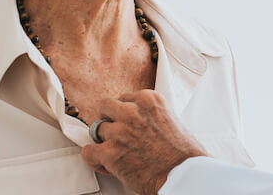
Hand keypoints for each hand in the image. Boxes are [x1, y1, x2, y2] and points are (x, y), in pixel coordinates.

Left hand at [81, 90, 207, 194]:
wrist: (184, 173)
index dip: (123, 113)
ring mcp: (120, 131)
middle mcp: (132, 111)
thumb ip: (151, 114)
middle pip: (105, 107)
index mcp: (149, 99)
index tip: (126, 123)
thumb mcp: (171, 119)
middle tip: (115, 133)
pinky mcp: (110, 152)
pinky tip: (107, 165)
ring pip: (96, 130)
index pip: (124, 98)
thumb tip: (140, 119)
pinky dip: (94, 159)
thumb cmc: (182, 151)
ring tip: (114, 153)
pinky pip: (88, 151)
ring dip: (103, 142)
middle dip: (109, 120)